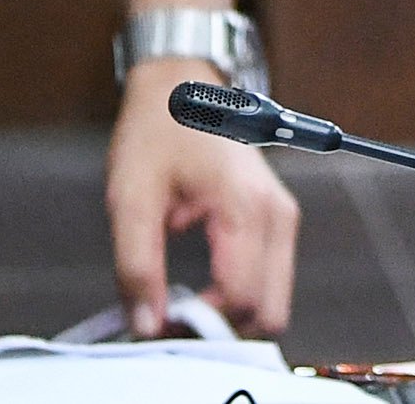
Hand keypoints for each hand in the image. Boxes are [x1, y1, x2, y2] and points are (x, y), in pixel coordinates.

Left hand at [106, 57, 300, 337]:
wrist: (182, 85)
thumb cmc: (158, 130)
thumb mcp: (131, 199)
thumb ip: (137, 267)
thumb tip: (147, 324)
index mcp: (244, 206)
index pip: (242, 300)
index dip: (203, 325)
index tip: (164, 322)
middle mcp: (276, 213)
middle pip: (270, 312)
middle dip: (225, 329)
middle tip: (178, 320)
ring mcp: (283, 215)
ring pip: (274, 302)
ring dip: (233, 314)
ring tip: (187, 302)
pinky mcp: (279, 219)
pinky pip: (270, 280)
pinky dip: (241, 295)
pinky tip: (205, 285)